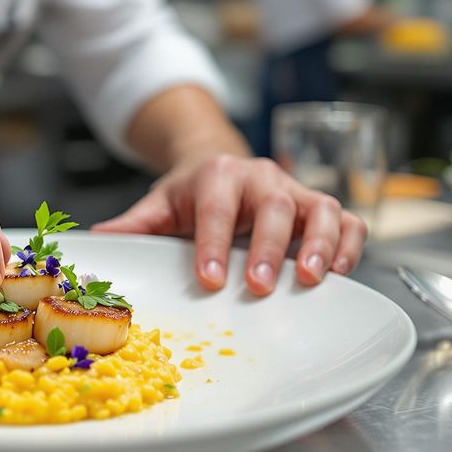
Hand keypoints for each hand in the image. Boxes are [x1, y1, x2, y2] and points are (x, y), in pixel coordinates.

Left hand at [92, 154, 366, 295]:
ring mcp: (296, 191)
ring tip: (311, 279)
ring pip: (321, 209)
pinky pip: (348, 221)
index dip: (214, 243)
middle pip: (274, 208)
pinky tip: (341, 273)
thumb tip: (100, 242)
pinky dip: (350, 245)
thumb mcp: (160, 204)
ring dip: (319, 244)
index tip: (210, 279)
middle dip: (269, 248)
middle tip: (260, 287)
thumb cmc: (193, 193)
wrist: (221, 164)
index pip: (216, 209)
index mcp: (217, 176)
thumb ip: (135, 225)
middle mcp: (261, 179)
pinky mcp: (320, 207)